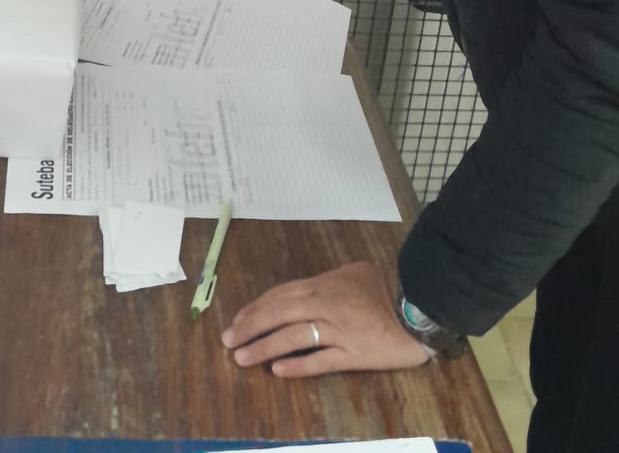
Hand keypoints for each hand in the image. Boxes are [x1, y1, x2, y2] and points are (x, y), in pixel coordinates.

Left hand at [221, 261, 429, 377]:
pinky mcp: (353, 355)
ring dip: (264, 347)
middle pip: (279, 314)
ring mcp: (338, 331)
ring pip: (293, 337)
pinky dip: (298, 365)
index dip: (256, 308)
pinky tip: (279, 371)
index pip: (280, 295)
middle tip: (228, 341)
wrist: (417, 308)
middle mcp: (325, 305)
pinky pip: (321, 361)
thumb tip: (305, 293)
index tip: (237, 320)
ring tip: (242, 358)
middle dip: (250, 327)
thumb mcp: (353, 273)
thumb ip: (327, 282)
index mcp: (322, 285)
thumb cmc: (385, 288)